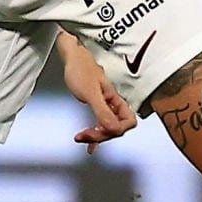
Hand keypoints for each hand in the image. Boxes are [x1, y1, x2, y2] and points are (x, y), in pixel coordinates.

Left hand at [60, 36, 136, 152]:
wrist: (72, 57)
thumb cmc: (81, 69)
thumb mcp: (90, 92)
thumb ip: (102, 111)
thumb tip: (113, 129)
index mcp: (116, 99)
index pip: (129, 122)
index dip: (116, 130)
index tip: (100, 129)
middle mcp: (114, 104)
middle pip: (117, 128)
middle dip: (102, 135)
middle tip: (84, 135)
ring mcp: (106, 106)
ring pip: (108, 128)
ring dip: (96, 136)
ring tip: (81, 137)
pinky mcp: (97, 106)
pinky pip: (100, 125)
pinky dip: (94, 135)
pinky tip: (88, 144)